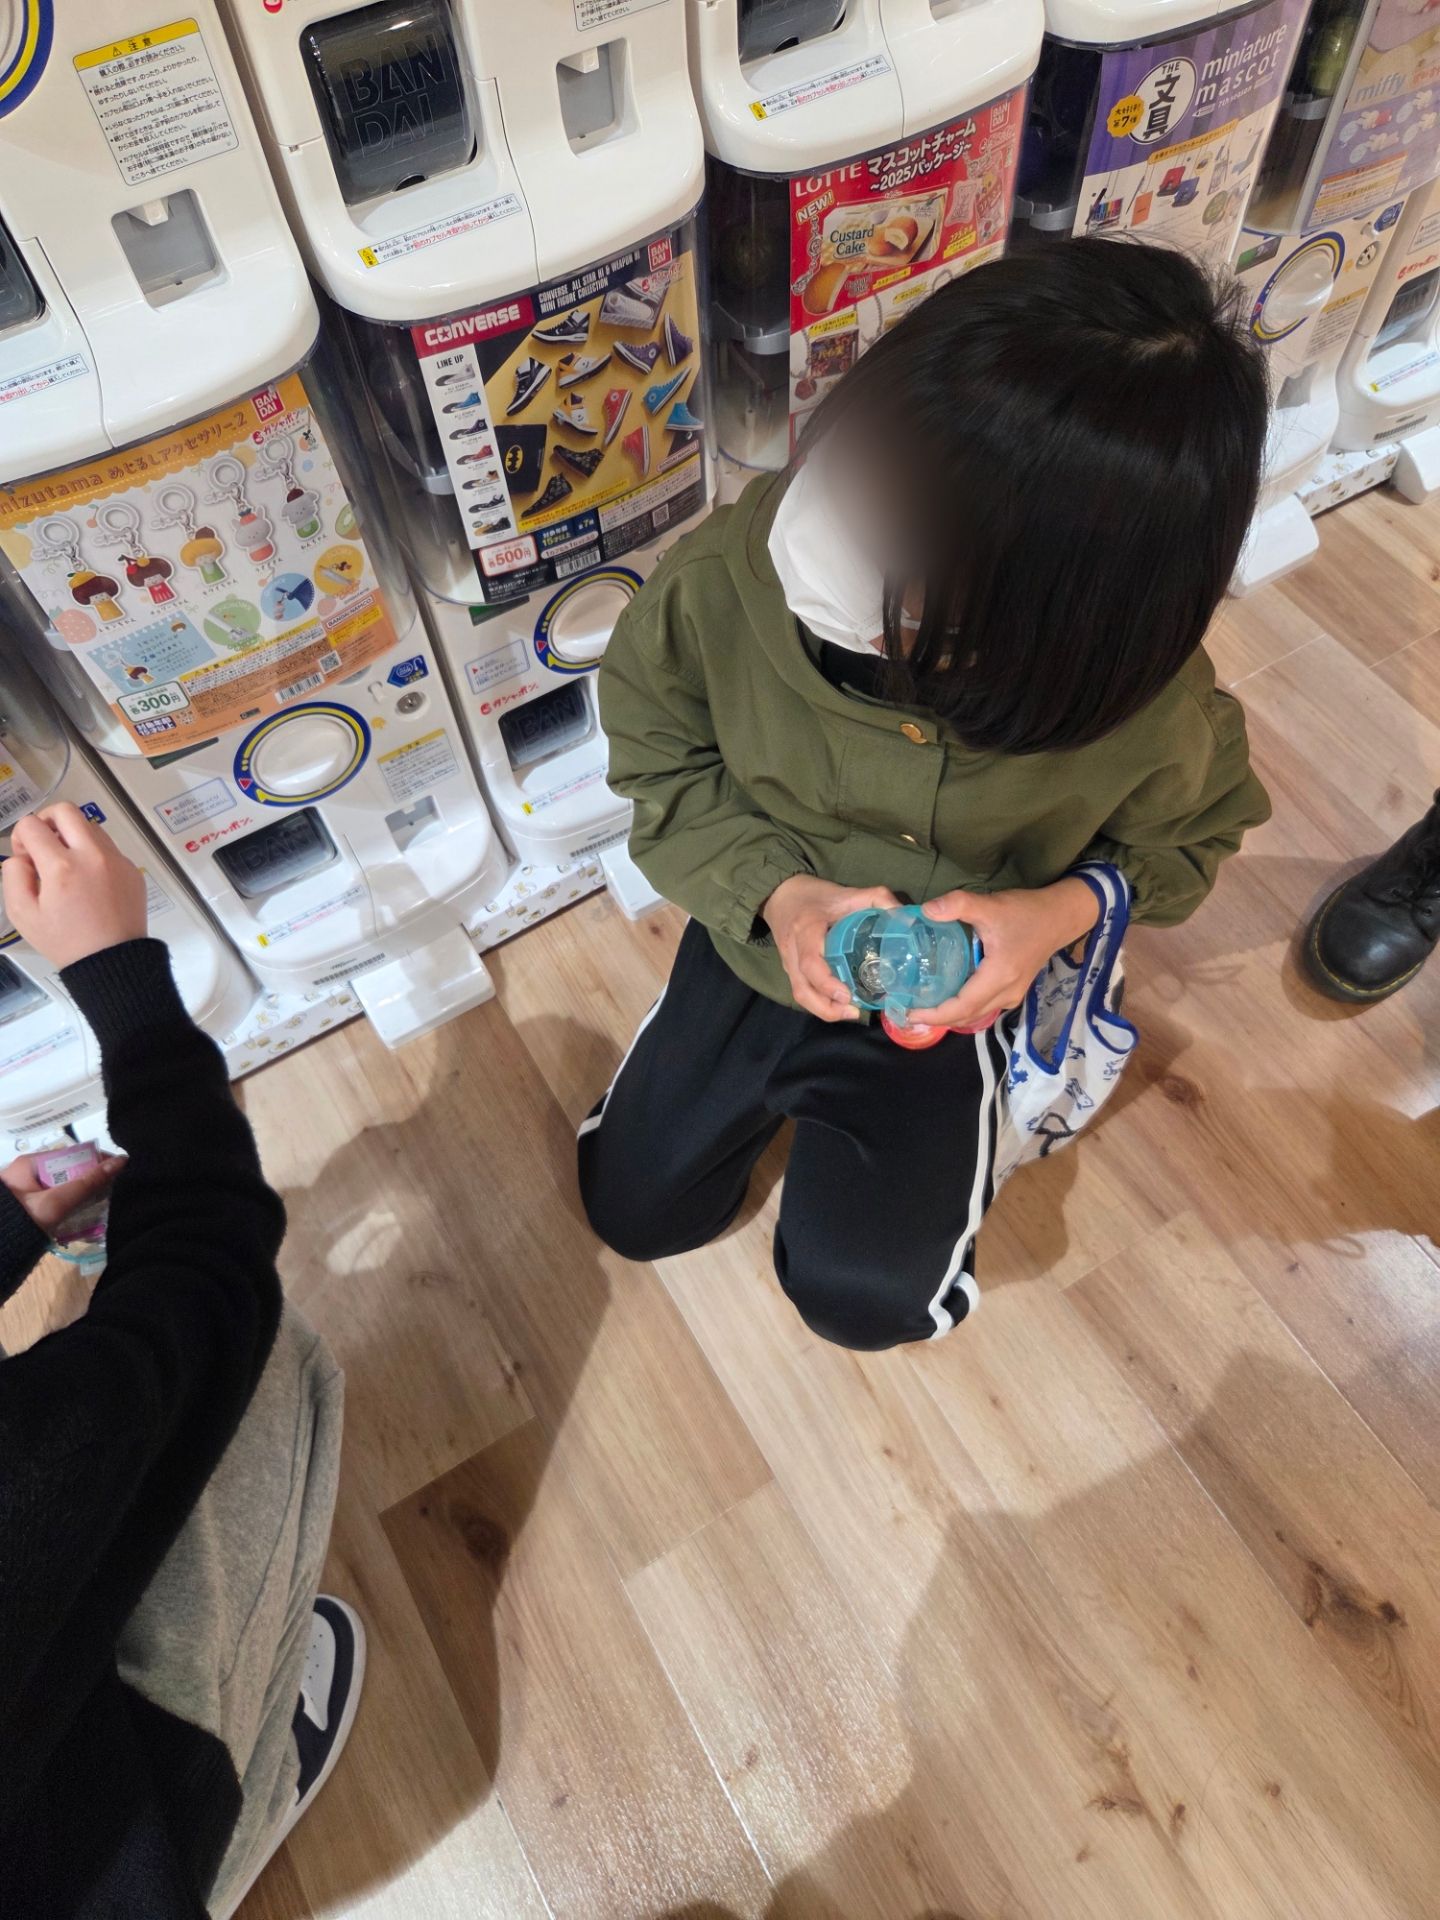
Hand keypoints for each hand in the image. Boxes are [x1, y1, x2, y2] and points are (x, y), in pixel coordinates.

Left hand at [0, 1150, 124, 1236]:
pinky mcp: (26, 1206)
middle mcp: (26, 1172)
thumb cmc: (22, 1221)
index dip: (96, 1160)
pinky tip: (80, 1218)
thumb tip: (121, 1161)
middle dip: (89, 1181)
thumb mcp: (56, 1202)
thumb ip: (87, 1184)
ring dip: (80, 1197)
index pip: (71, 1154)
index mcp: (29, 1163)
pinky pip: (53, 1201)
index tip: (118, 1170)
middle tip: (110, 1193)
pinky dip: (68, 1207)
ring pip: (62, 1187)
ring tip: (100, 1207)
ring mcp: (25, 1190)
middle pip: (68, 1171)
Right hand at [2, 805, 147, 967]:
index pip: (32, 825)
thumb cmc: (68, 943)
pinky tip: (87, 878)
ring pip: (90, 825)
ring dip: (72, 834)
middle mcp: (93, 857)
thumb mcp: (23, 915)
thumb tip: (21, 856)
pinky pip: (108, 846)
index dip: (20, 836)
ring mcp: (117, 860)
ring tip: (64, 862)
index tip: (24, 855)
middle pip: (66, 810)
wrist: (112, 962)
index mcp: (62, 867)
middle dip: (46, 820)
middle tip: (41, 842)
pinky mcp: (131, 869)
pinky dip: (93, 852)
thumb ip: (13, 876)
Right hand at [762, 874, 899, 1021]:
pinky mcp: (789, 970)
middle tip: (854, 1011)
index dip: (827, 983)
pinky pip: (802, 992)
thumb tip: (906, 917)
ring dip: (824, 1009)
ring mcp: (788, 963)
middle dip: (827, 1007)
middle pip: (803, 989)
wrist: (781, 894)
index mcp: (806, 930)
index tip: (848, 994)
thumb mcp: (848, 892)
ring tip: (850, 1012)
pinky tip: (840, 1005)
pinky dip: (820, 1003)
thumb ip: (877, 899)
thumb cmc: (816, 895)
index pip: (810, 963)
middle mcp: (793, 951)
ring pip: (800, 995)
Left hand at [909, 877, 1100, 1031]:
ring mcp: (1013, 995)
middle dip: (937, 1019)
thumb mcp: (990, 905)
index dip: (935, 1014)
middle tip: (909, 1011)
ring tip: (925, 1007)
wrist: (1060, 916)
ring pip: (977, 1015)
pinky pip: (985, 1007)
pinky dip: (965, 1008)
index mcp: (999, 977)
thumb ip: (958, 905)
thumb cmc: (1026, 912)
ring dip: (951, 1016)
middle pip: (967, 1016)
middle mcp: (1006, 993)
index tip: (909, 1013)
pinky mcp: (1014, 990)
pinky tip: (949, 997)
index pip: (962, 1006)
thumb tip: (925, 911)